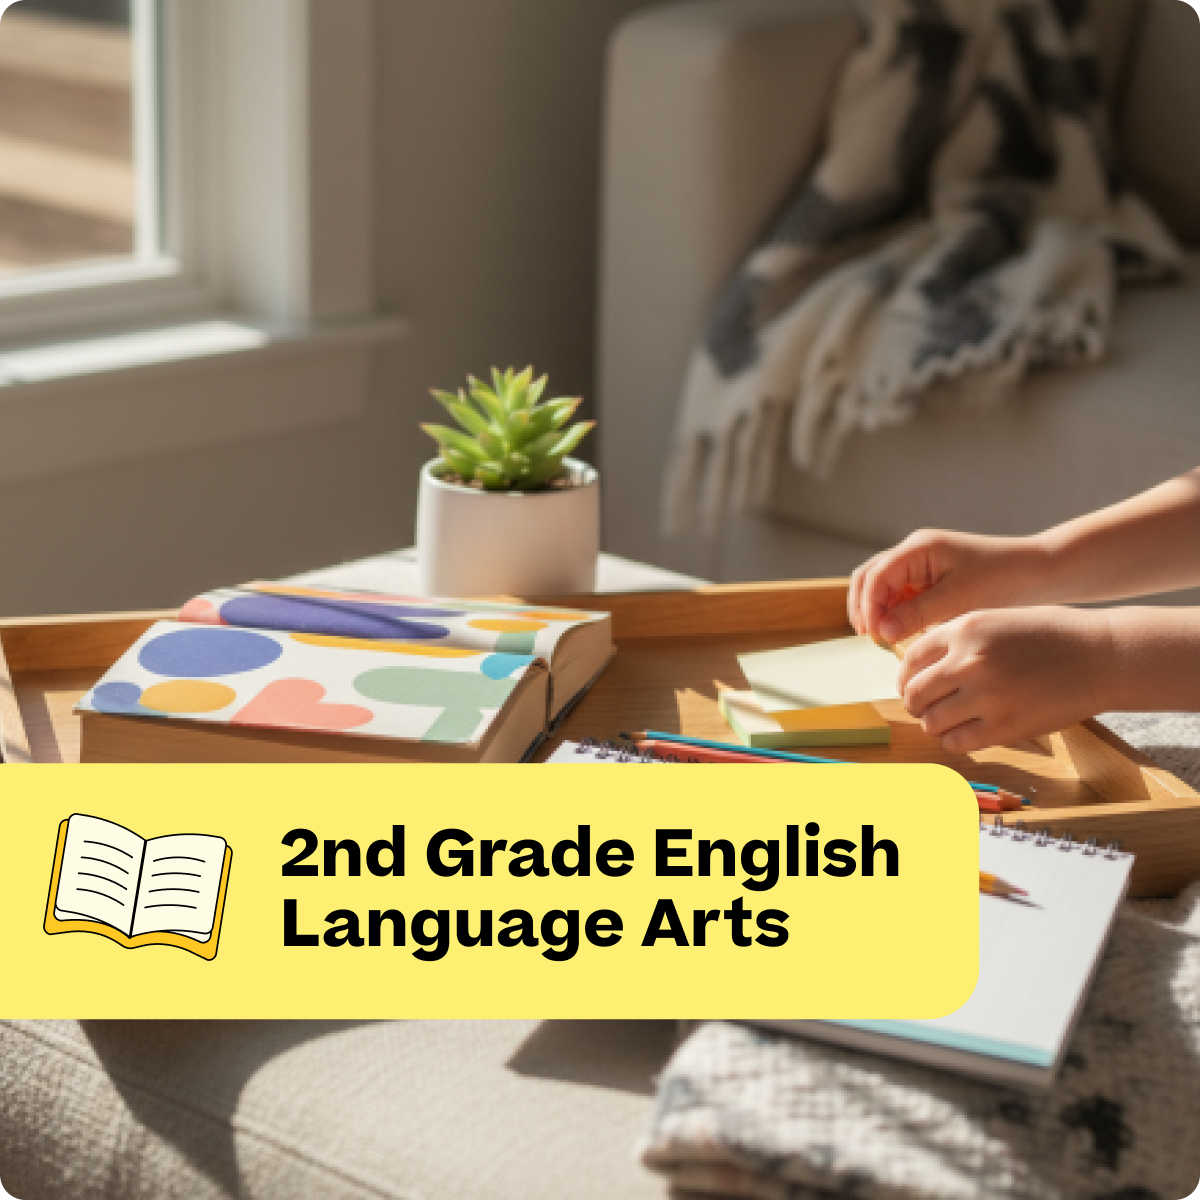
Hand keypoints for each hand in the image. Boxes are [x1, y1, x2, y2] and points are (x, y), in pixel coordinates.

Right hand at [848, 530, 1046, 644]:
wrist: (1037, 571)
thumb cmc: (1003, 578)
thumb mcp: (959, 599)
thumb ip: (917, 613)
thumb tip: (882, 631)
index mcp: (918, 548)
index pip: (876, 576)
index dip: (868, 607)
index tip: (875, 635)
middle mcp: (913, 551)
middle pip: (869, 577)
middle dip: (864, 607)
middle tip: (870, 637)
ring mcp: (920, 563)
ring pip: (881, 586)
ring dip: (878, 610)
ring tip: (883, 638)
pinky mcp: (929, 576)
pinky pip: (900, 593)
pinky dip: (894, 611)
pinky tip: (902, 631)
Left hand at [898, 607, 1109, 752]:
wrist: (1102, 656)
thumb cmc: (1050, 636)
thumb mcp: (996, 621)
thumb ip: (958, 641)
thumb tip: (921, 668)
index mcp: (964, 630)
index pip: (909, 661)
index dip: (905, 679)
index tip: (911, 687)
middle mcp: (968, 662)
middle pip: (914, 694)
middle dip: (915, 704)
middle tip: (927, 708)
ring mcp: (986, 696)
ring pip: (931, 722)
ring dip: (935, 724)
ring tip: (950, 721)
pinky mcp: (1005, 727)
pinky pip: (957, 743)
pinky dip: (955, 741)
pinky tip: (967, 733)